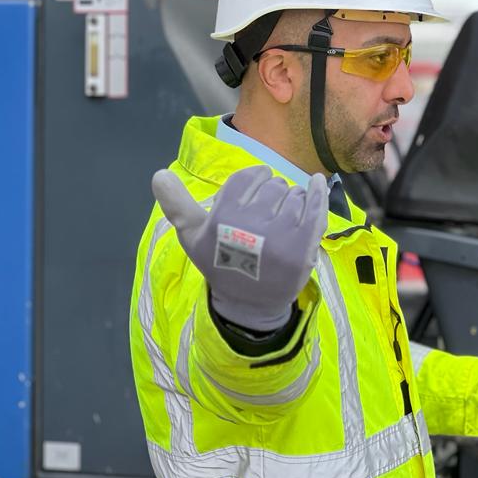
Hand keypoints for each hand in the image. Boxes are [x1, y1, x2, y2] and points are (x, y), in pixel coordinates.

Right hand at [152, 165, 328, 332]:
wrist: (250, 303)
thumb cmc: (220, 263)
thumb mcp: (192, 236)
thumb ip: (176, 204)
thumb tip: (159, 174)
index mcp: (223, 217)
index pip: (248, 177)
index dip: (253, 181)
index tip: (253, 194)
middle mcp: (251, 224)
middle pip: (272, 184)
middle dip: (271, 193)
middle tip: (266, 216)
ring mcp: (281, 236)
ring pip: (294, 194)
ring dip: (292, 200)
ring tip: (283, 221)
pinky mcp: (304, 246)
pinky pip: (315, 207)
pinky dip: (318, 192)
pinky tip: (318, 183)